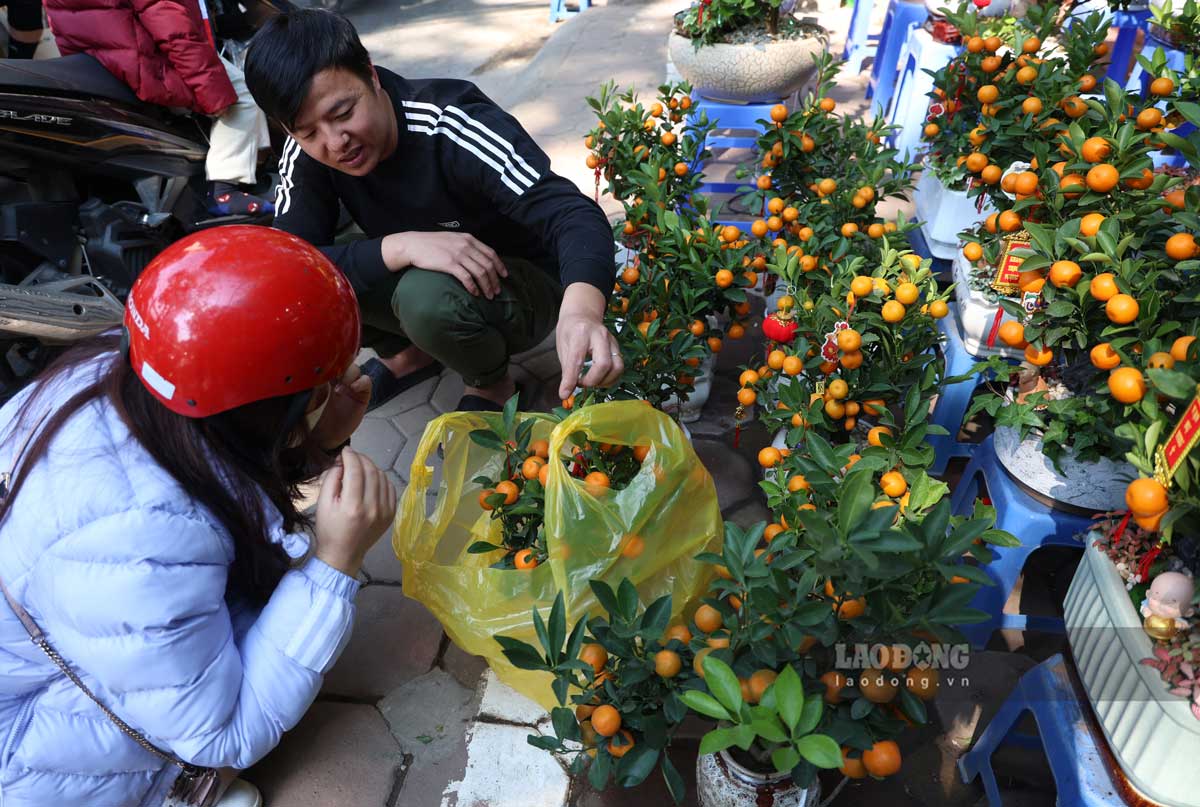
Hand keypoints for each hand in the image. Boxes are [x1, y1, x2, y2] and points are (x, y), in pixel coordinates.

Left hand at [311, 365, 371, 449]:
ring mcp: (353, 385)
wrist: (328, 434)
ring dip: (348, 374)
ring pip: (356, 369)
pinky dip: (361, 382)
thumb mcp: (312, 396)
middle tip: (334, 373)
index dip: (330, 357)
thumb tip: (307, 368)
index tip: (325, 359)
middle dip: (340, 364)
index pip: (332, 360)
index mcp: (328, 376)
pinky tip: (352, 388)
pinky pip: (366, 381)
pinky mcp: (363, 394)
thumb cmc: (319, 417)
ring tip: (341, 385)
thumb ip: (312, 382)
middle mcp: (342, 379)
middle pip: (345, 361)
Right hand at [314, 449, 396, 576]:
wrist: (343, 555)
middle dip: (361, 458)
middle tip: (352, 456)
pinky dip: (381, 479)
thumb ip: (332, 479)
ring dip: (371, 467)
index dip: (350, 456)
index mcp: (353, 506)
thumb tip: (342, 462)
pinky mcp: (391, 514)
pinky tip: (371, 479)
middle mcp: (373, 508)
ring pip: (382, 477)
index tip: (345, 451)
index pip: (355, 470)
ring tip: (360, 467)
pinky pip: (390, 488)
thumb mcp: (322, 504)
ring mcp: (385, 511)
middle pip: (371, 471)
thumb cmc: (329, 529)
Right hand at [382, 231, 507, 298]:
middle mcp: (466, 246)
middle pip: (488, 264)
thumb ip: (466, 246)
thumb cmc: (431, 244)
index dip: (500, 265)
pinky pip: (467, 278)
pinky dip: (473, 287)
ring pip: (480, 272)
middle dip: (495, 279)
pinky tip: (475, 294)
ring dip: (487, 286)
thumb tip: (478, 258)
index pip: (490, 253)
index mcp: (468, 239)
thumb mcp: (453, 239)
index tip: (504, 275)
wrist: (413, 245)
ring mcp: (458, 254)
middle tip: (497, 291)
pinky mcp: (450, 264)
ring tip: (489, 296)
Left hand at [557, 283, 622, 398]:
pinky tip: (599, 379)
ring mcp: (612, 340)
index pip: (577, 360)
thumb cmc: (570, 330)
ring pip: (617, 367)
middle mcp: (599, 335)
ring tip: (591, 382)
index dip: (571, 380)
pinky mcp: (617, 347)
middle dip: (592, 381)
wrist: (583, 313)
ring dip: (604, 381)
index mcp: (581, 333)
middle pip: (604, 364)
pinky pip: (619, 367)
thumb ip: (567, 369)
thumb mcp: (562, 347)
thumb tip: (566, 392)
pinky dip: (610, 378)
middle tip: (581, 383)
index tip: (564, 393)